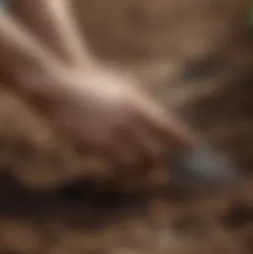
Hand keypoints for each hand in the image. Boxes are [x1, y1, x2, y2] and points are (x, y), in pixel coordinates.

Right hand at [34, 65, 194, 172]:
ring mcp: (110, 138)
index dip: (184, 143)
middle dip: (161, 162)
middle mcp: (127, 123)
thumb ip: (143, 105)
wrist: (60, 86)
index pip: (170, 130)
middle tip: (164, 164)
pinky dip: (121, 169)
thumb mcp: (124, 86)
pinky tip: (123, 170)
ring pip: (136, 166)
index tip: (192, 149)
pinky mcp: (93, 148)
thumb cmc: (96, 83)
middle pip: (155, 154)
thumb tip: (163, 123)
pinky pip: (113, 165)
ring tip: (145, 171)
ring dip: (142, 170)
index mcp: (138, 105)